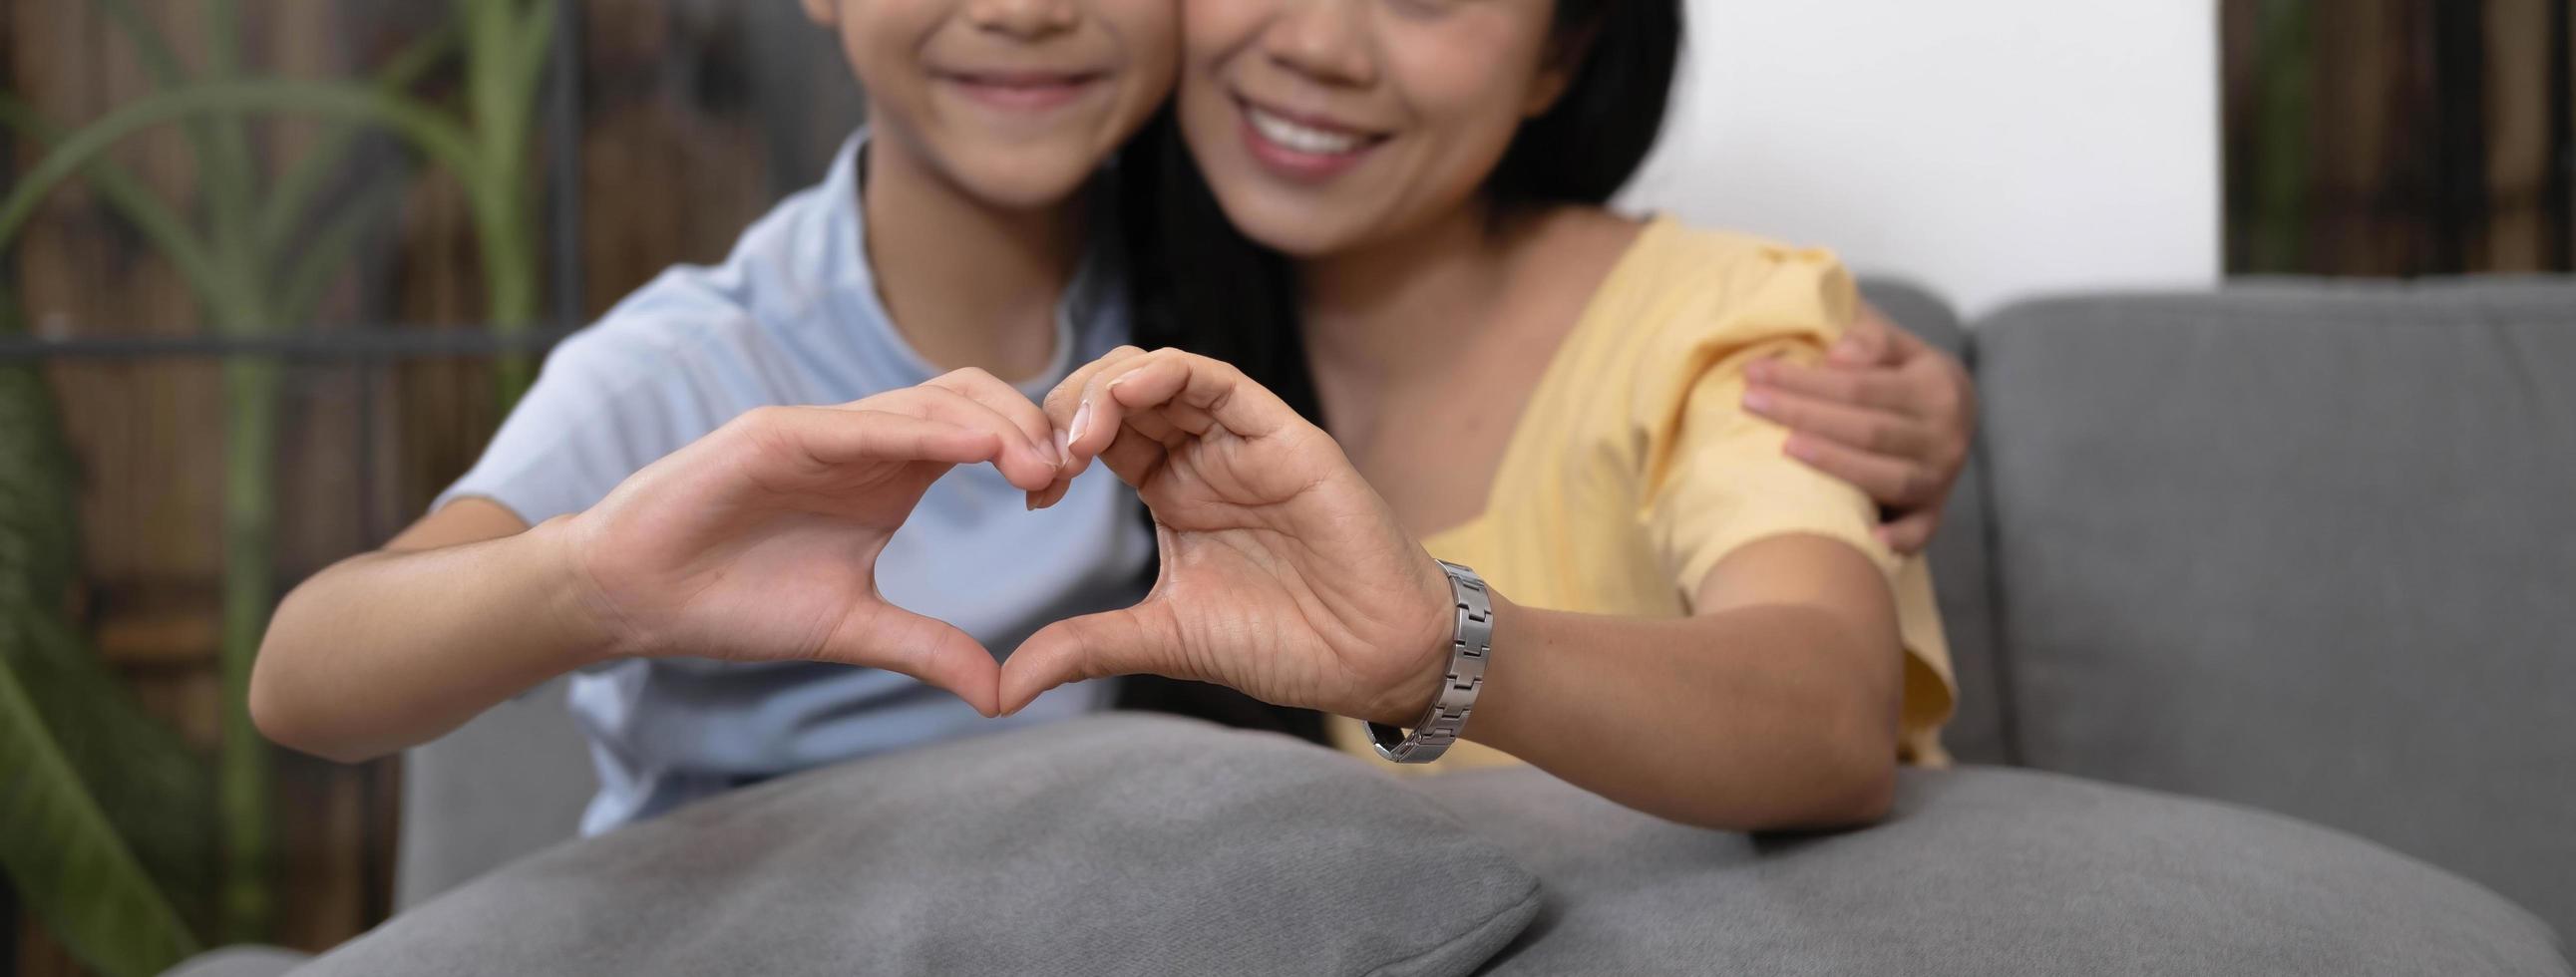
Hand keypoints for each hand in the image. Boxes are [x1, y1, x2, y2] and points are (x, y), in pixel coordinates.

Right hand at [561, 369, 1062, 715]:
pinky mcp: (772, 435)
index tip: (1064, 495)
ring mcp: (819, 430)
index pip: (978, 433)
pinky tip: (972, 447)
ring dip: (990, 424)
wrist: (635, 597)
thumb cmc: (733, 600)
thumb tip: (1002, 694)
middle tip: (1065, 476)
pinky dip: (920, 429)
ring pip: (925, 400)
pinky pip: (859, 423)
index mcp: (889, 473)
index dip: (1028, 450)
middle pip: (968, 398)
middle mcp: (862, 440)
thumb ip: (927, 648)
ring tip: (1038, 466)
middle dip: (1026, 426)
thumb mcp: (851, 629)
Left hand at [1006, 347, 1454, 722]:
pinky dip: (1165, 373)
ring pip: (1159, 372)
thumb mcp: (1164, 640)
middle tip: (1047, 462)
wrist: (1372, 658)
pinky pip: (1216, 379)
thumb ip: (1086, 647)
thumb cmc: (1285, 644)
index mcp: (1171, 489)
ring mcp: (1240, 439)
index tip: (1033, 493)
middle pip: (1117, 391)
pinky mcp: (1281, 434)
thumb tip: (1000, 691)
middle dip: (1068, 410)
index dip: (1052, 445)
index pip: (1098, 433)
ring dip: (1107, 389)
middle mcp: (1202, 453)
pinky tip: (1126, 395)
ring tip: (1078, 437)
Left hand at [1741, 303, 1974, 553]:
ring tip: (1783, 448)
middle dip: (1803, 414)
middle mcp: (1945, 436)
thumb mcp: (1899, 344)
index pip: (1860, 386)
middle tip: (1750, 403)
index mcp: (1937, 387)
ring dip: (1835, 465)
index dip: (1806, 381)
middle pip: (1867, 430)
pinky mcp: (1934, 512)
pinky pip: (1922, 531)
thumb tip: (1836, 358)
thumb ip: (1871, 339)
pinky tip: (1870, 538)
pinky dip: (1902, 539)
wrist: (1956, 415)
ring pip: (1888, 477)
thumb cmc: (1904, 374)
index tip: (1755, 372)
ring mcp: (1940, 478)